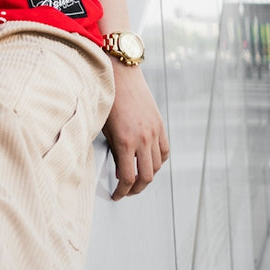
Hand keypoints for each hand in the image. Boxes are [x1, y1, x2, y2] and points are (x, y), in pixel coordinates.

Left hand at [104, 63, 168, 198]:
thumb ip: (113, 151)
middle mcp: (143, 139)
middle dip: (136, 188)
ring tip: (137, 177)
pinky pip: (165, 151)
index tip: (116, 195)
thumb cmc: (107, 97)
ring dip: (148, 176)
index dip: (122, 191)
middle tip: (127, 191)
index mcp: (125, 141)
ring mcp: (154, 132)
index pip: (128, 177)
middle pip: (146, 176)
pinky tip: (149, 162)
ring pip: (157, 165)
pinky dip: (158, 161)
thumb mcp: (104, 127)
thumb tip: (119, 170)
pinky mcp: (160, 125)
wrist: (120, 74)